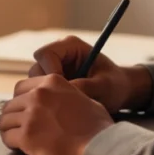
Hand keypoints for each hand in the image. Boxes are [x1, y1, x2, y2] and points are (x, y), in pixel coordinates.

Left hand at [0, 74, 113, 154]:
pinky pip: (7, 137)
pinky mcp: (26, 135)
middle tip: (18, 127)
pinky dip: (10, 143)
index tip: (23, 111)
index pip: (21, 87)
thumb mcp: (85, 99)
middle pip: (10, 104)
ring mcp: (31, 115)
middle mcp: (38, 95)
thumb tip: (63, 102)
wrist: (99, 147)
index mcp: (52, 82)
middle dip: (13, 116)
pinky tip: (18, 148)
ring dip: (9, 129)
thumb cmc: (98, 127)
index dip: (20, 100)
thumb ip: (67, 96)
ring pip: (4, 120)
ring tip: (15, 139)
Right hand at [30, 35, 151, 112]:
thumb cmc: (115, 85)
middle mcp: (58, 55)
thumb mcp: (105, 86)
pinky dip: (48, 102)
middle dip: (47, 87)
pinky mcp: (50, 84)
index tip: (65, 89)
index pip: (45, 54)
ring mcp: (52, 69)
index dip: (51, 72)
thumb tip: (64, 92)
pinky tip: (64, 109)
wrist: (119, 92)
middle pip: (36, 69)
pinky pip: (39, 93)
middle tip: (64, 101)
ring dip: (47, 96)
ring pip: (34, 83)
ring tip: (66, 105)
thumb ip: (85, 86)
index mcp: (70, 46)